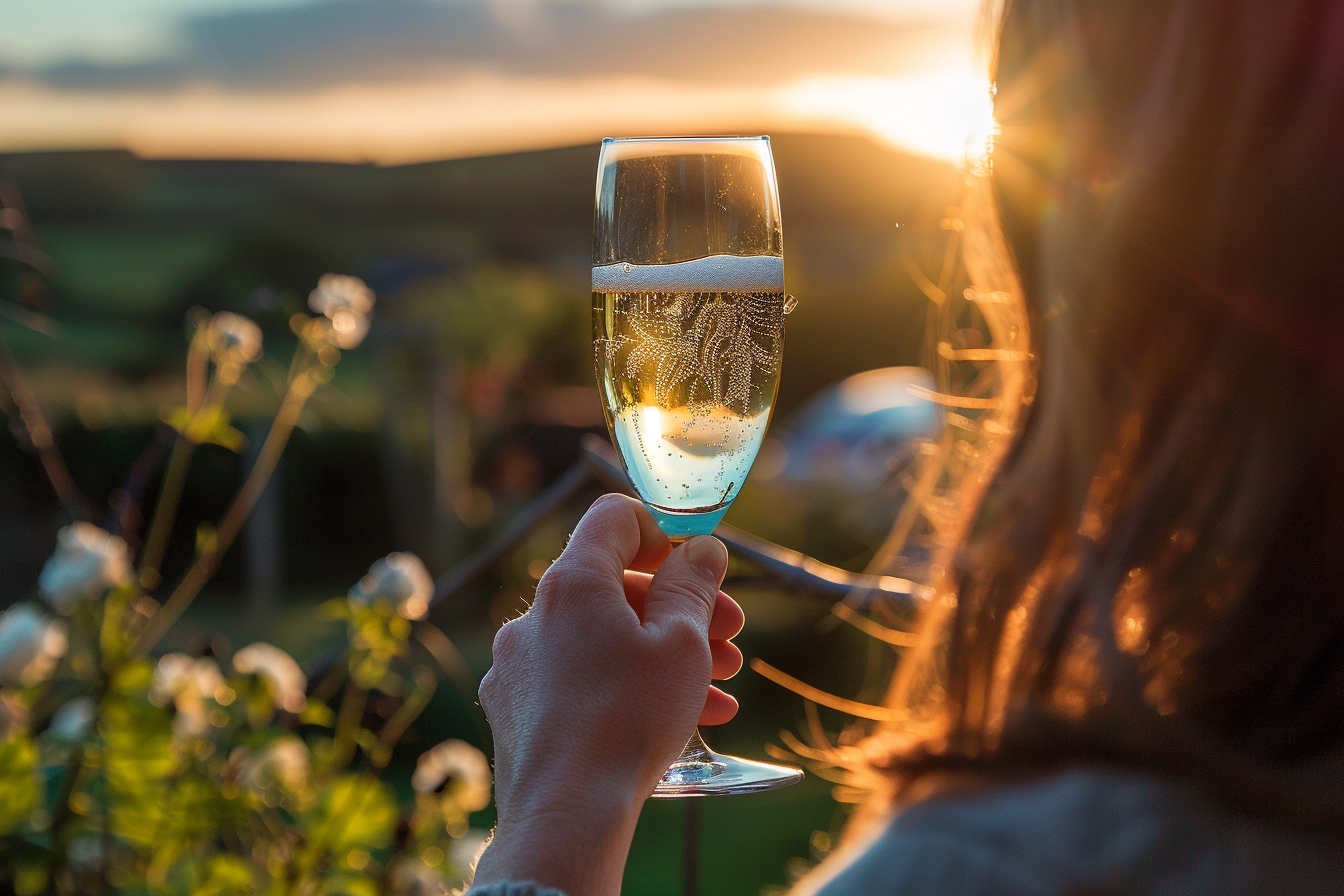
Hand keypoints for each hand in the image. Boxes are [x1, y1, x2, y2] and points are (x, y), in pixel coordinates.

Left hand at [473, 494, 743, 894]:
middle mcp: (533, 616)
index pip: (614, 518)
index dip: (663, 532)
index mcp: (571, 582)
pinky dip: (625, 686)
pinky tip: (677, 719)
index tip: (698, 569)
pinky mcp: (517, 710)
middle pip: (614, 585)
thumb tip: (702, 549)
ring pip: (601, 639)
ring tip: (720, 687)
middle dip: (679, 606)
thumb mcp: (681, 643)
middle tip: (730, 636)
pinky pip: (578, 679)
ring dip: (662, 652)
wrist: (567, 814)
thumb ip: (693, 585)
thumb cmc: (629, 720)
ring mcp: (519, 666)